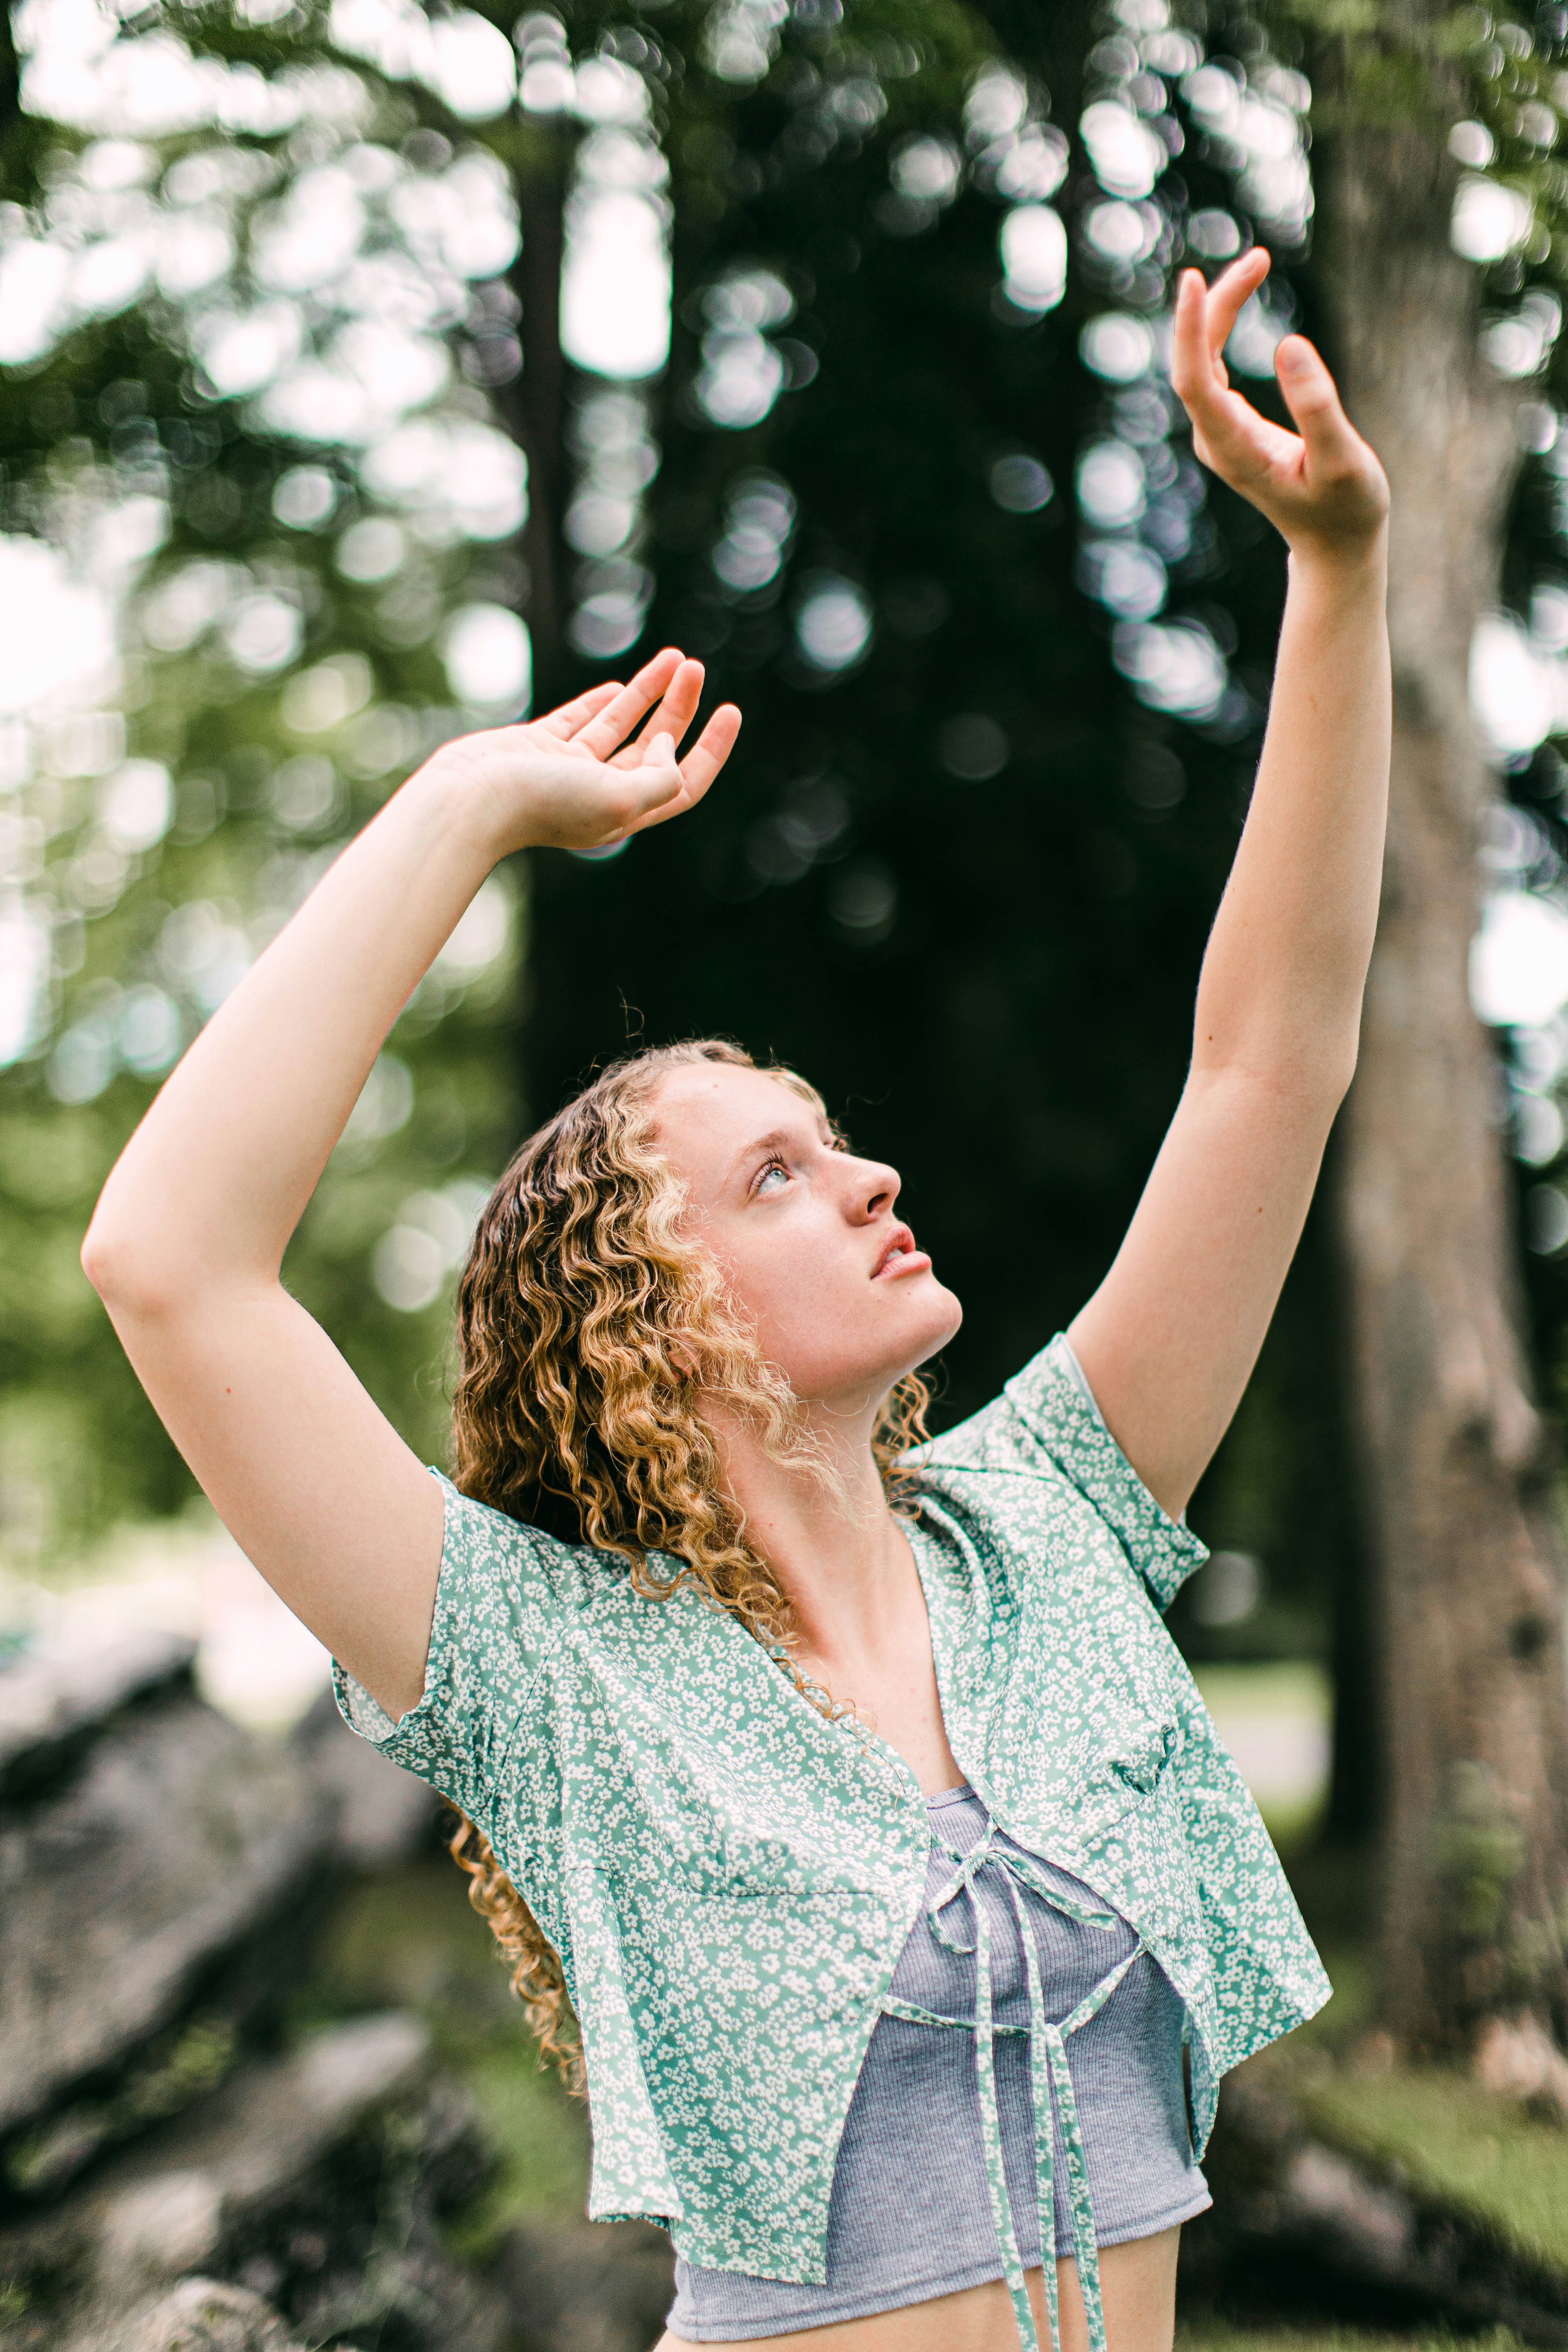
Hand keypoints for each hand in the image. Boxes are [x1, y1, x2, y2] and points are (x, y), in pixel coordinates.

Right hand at [437, 648, 741, 855]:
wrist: (468, 801)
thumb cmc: (541, 804)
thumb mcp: (619, 799)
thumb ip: (658, 778)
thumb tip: (666, 746)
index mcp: (624, 812)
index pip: (683, 782)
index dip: (711, 749)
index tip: (729, 710)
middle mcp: (599, 793)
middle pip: (654, 747)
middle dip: (678, 707)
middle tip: (694, 667)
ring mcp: (566, 770)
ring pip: (619, 726)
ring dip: (647, 693)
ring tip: (674, 658)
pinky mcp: (536, 749)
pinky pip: (578, 723)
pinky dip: (600, 704)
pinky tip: (620, 686)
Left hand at [1171, 251, 1388, 560]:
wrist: (1335, 543)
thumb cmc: (1345, 508)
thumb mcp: (1343, 461)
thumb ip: (1317, 407)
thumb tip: (1288, 345)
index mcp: (1234, 451)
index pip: (1195, 383)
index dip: (1191, 332)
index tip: (1195, 282)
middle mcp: (1215, 441)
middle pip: (1196, 362)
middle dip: (1218, 306)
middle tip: (1260, 258)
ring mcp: (1218, 433)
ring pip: (1203, 360)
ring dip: (1223, 310)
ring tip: (1258, 263)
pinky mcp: (1229, 424)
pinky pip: (1213, 366)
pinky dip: (1224, 329)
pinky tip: (1241, 294)